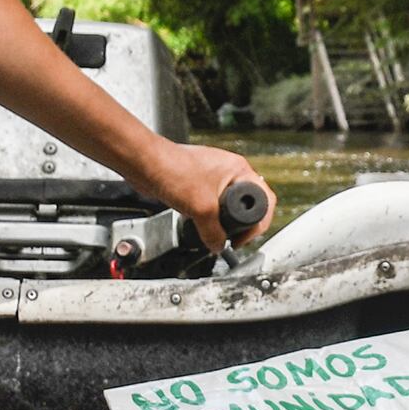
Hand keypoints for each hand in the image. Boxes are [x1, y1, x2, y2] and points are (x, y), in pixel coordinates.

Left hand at [144, 139, 273, 254]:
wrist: (145, 163)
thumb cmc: (173, 170)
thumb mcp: (201, 209)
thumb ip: (213, 233)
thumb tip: (218, 246)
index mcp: (239, 169)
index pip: (264, 199)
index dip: (258, 223)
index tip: (244, 238)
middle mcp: (229, 170)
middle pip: (246, 202)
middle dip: (241, 223)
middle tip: (232, 238)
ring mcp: (213, 175)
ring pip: (227, 203)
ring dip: (223, 219)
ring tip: (215, 232)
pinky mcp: (198, 182)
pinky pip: (211, 202)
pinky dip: (208, 214)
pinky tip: (199, 222)